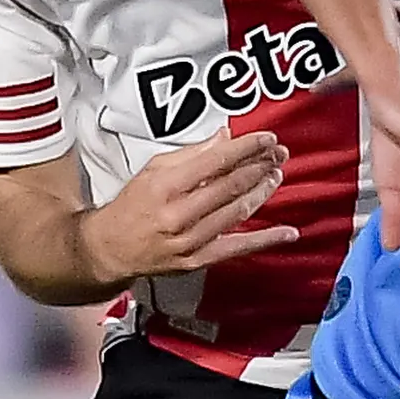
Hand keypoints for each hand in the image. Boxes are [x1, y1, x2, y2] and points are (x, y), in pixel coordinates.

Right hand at [76, 131, 295, 287]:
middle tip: (279, 154)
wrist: (111, 248)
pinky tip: (287, 232)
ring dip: (263, 191)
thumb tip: (225, 138)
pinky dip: (265, 240)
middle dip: (260, 166)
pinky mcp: (198, 260)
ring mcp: (190, 239)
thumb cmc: (133, 206)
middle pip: (231, 185)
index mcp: (165, 185)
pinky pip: (238, 247)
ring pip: (238, 211)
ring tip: (276, 175)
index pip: (216, 161)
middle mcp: (178, 213)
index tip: (267, 139)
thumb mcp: (154, 169)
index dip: (246, 148)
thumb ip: (192, 154)